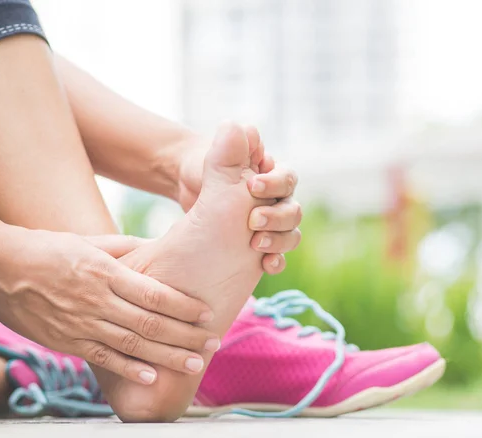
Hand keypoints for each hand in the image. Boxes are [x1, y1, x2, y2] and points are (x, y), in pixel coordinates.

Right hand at [0, 225, 219, 384]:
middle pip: (151, 322)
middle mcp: (97, 300)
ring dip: (167, 356)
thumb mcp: (90, 242)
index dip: (184, 306)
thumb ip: (126, 249)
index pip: (155, 294)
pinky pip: (103, 358)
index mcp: (106, 272)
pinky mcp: (66, 341)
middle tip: (213, 343)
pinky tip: (151, 376)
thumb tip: (158, 247)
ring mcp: (81, 323)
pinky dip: (129, 369)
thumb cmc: (48, 249)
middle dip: (186, 335)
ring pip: (132, 344)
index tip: (207, 313)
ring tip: (194, 364)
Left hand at [177, 126, 301, 273]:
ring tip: (256, 243)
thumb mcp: (214, 157)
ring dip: (278, 240)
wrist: (188, 186)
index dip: (275, 184)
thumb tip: (241, 128)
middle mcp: (275, 198)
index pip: (287, 179)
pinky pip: (277, 255)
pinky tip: (266, 265)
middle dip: (276, 216)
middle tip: (253, 220)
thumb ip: (230, 146)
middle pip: (293, 210)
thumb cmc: (202, 168)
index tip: (252, 186)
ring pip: (291, 234)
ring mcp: (269, 223)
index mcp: (270, 175)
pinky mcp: (260, 244)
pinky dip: (275, 260)